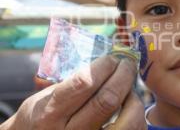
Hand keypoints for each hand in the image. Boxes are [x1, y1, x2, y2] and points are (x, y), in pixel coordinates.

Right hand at [0, 56, 146, 129]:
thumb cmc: (42, 117)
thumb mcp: (45, 98)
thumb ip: (71, 83)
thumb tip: (105, 64)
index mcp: (51, 113)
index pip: (84, 83)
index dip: (103, 66)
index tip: (112, 58)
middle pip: (108, 100)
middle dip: (123, 76)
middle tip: (128, 64)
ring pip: (127, 121)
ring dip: (133, 97)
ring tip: (129, 87)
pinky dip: (136, 115)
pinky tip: (130, 104)